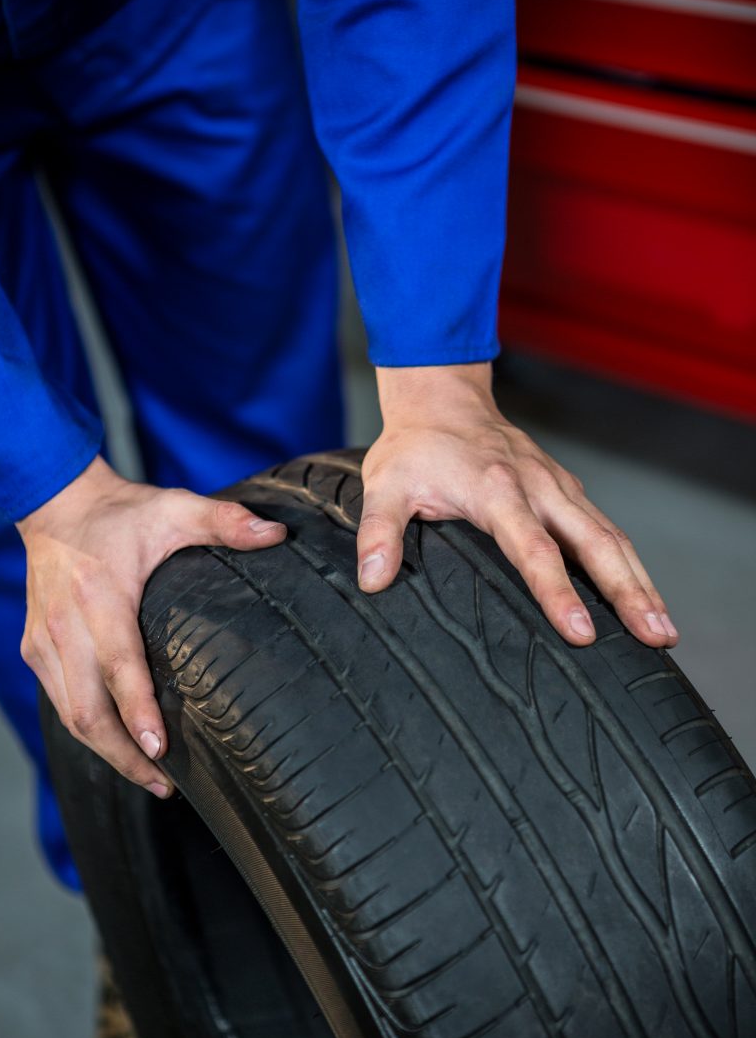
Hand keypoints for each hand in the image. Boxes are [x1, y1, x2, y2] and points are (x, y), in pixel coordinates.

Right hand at [17, 457, 286, 796]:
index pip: (118, 666)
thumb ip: (225, 521)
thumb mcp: (176, 506)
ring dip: (107, 752)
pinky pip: (60, 703)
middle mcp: (64, 626)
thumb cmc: (121, 512)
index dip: (138, 712)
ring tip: (150, 777)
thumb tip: (277, 535)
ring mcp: (44, 642)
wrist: (56, 504)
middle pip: (88, 711)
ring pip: (71, 716)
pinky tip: (120, 746)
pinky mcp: (34, 650)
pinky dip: (88, 731)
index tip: (161, 748)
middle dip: (125, 755)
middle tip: (165, 784)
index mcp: (100, 596)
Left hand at [358, 362, 678, 647]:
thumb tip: (373, 581)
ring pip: (612, 537)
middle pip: (597, 545)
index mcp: (497, 491)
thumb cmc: (414, 448)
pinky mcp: (566, 492)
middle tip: (658, 638)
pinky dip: (629, 564)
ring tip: (664, 632)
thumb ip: (378, 533)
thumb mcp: (385, 486)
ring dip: (641, 583)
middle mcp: (539, 488)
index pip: (535, 550)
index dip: (559, 593)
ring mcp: (559, 488)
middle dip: (630, 593)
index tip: (582, 633)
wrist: (443, 400)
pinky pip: (606, 529)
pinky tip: (642, 596)